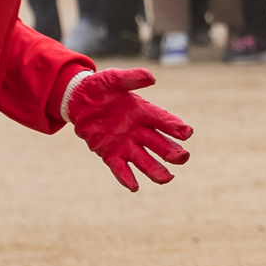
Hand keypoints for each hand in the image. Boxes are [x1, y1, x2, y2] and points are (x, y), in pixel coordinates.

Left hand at [63, 67, 192, 189]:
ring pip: (144, 160)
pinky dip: (127, 177)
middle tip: (183, 158)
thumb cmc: (100, 87)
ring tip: (167, 179)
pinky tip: (134, 187)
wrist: (78, 101)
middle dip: (172, 152)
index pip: (162, 121)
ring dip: (155, 170)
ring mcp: (125, 144)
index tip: (187, 133)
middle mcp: (139, 130)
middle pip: (159, 144)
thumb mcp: (113, 79)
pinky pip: (120, 168)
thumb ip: (131, 78)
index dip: (175, 127)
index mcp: (143, 112)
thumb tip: (151, 78)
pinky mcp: (110, 154)